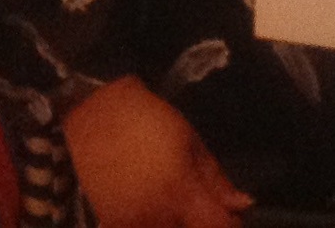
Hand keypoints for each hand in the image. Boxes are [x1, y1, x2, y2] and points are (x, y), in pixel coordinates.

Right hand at [63, 76, 250, 227]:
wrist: (91, 116)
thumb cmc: (146, 121)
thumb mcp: (189, 141)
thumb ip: (216, 180)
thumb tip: (243, 206)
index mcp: (180, 193)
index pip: (221, 227)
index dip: (231, 221)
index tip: (230, 213)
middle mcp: (156, 217)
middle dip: (202, 223)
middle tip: (201, 207)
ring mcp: (131, 224)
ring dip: (178, 222)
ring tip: (176, 204)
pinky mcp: (111, 224)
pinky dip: (155, 222)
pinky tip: (153, 208)